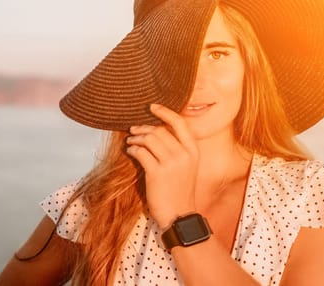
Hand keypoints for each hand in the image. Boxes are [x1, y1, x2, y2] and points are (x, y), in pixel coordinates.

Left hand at [126, 103, 198, 229]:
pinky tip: (130, 151)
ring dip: (136, 138)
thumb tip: (158, 131)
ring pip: (149, 139)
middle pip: (159, 130)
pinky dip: (133, 149)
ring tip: (130, 141)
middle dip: (143, 128)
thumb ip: (178, 149)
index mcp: (193, 151)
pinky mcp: (157, 173)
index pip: (179, 123)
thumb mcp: (188, 167)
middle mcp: (184, 154)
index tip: (152, 107)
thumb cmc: (181, 191)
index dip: (165, 112)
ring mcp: (171, 163)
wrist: (180, 215)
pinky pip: (140, 152)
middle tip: (134, 131)